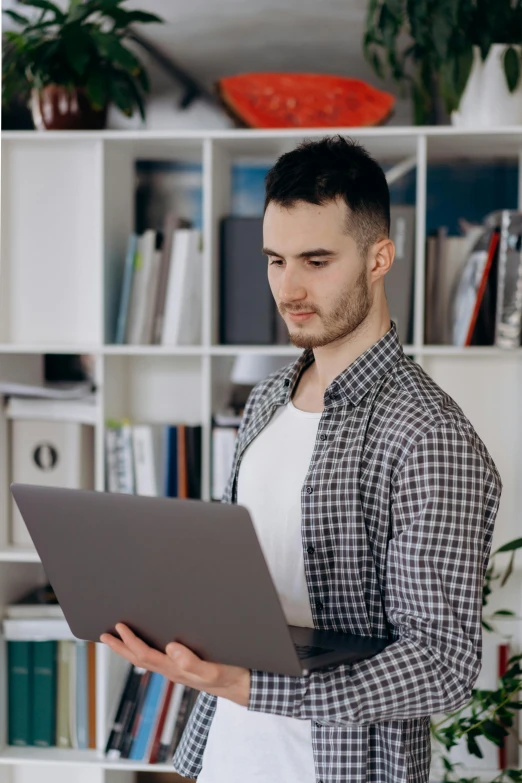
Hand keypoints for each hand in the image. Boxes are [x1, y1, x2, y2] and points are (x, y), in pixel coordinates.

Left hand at [100, 623, 250, 706]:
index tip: (119, 627)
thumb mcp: (213, 669)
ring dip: (129, 650)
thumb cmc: (230, 676)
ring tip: (118, 639)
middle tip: (105, 634)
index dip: (130, 641)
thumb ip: (192, 662)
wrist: (243, 687)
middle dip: (120, 647)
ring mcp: (177, 671)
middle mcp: (172, 671)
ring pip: (146, 660)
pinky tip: (147, 644)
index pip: (145, 654)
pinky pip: (157, 659)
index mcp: (175, 670)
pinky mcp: (184, 668)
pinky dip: (145, 650)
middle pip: (139, 659)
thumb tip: (170, 647)